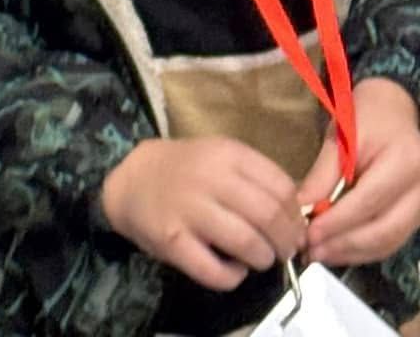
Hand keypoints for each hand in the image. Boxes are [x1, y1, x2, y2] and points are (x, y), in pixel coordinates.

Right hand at [99, 137, 306, 291]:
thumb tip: (300, 218)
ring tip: (258, 259)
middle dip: (286, 242)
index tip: (295, 229)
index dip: (296, 215)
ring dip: (263, 260)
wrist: (131, 181)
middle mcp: (208, 177)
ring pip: (248, 245)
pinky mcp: (173, 241)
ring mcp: (188, 209)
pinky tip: (231, 269)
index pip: (282, 187)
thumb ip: (258, 180)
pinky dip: (234, 278)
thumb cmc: (186, 171)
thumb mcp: (221, 159)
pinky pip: (217, 272)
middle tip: (283, 251)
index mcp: (226, 153)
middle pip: (269, 217)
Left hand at [302, 78, 419, 268]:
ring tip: (320, 255)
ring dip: (352, 253)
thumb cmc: (365, 116)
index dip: (337, 222)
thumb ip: (322, 174)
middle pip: (383, 230)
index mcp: (404, 162)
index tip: (308, 235)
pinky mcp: (416, 215)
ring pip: (389, 241)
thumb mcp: (339, 136)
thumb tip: (299, 209)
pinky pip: (391, 240)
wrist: (395, 107)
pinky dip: (364, 249)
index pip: (368, 201)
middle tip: (311, 252)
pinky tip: (339, 250)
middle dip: (344, 245)